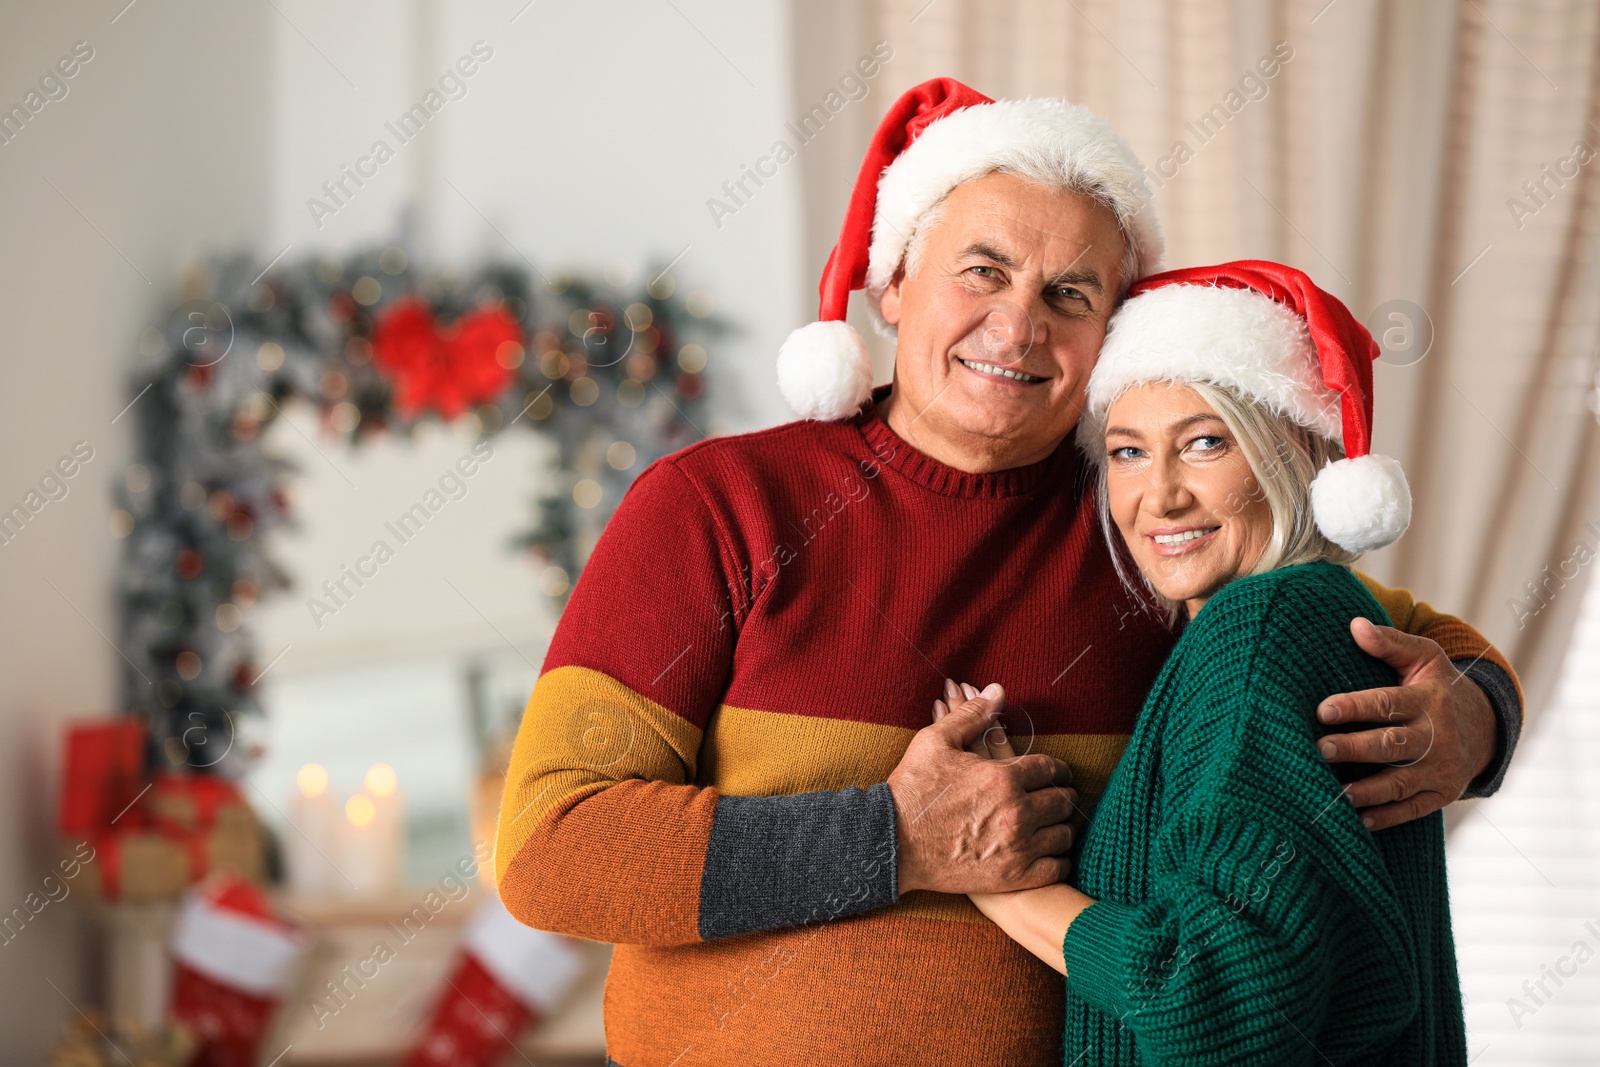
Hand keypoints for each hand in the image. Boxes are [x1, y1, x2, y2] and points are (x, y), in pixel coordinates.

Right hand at [889, 681, 1077, 894]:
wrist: (892, 844)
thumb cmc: (913, 791)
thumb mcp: (936, 742)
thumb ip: (972, 715)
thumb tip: (999, 691)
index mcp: (1003, 777)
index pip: (1051, 769)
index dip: (1058, 769)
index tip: (1059, 773)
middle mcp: (1017, 812)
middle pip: (1062, 801)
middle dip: (1063, 795)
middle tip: (1059, 796)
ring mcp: (1016, 848)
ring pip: (1063, 835)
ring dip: (1061, 827)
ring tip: (1054, 824)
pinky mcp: (1012, 877)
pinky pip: (1055, 868)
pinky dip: (1058, 859)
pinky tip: (1050, 853)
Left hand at [1315, 617, 1496, 830]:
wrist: (1486, 726)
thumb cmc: (1440, 686)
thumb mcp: (1424, 658)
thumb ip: (1390, 643)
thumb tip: (1354, 625)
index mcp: (1429, 700)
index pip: (1387, 704)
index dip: (1354, 707)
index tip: (1322, 710)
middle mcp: (1437, 736)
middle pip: (1391, 746)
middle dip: (1354, 748)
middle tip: (1319, 749)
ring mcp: (1441, 769)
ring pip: (1399, 783)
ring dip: (1365, 790)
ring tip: (1332, 791)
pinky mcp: (1443, 794)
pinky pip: (1413, 809)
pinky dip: (1386, 816)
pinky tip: (1358, 819)